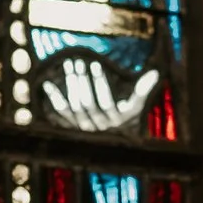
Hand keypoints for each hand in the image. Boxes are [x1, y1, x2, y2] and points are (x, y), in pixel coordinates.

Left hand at [38, 49, 157, 137]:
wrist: (112, 141)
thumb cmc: (125, 117)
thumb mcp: (136, 106)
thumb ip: (143, 90)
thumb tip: (155, 73)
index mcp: (115, 121)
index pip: (106, 102)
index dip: (99, 83)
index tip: (96, 64)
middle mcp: (99, 127)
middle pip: (87, 103)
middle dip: (82, 80)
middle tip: (77, 61)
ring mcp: (84, 128)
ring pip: (75, 106)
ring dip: (71, 85)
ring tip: (68, 65)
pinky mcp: (72, 127)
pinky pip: (62, 113)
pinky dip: (54, 98)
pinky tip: (47, 84)